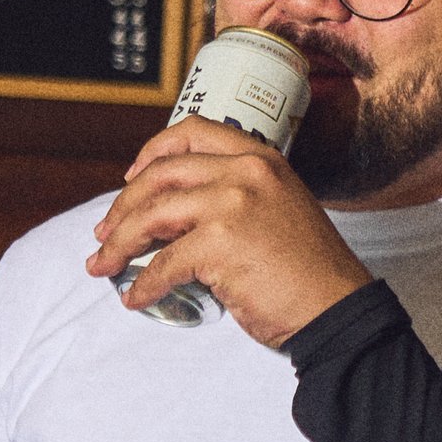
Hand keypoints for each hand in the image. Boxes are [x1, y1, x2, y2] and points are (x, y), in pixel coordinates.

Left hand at [86, 119, 373, 348]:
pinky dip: (143, 284)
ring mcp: (233, 204)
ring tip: (103, 265)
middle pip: (161, 175)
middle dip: (122, 206)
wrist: (338, 309)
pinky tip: (137, 297)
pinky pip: (163, 264)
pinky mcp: (221, 244)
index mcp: (261, 159)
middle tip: (105, 232)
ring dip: (119, 243)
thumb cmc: (309, 272)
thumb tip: (171, 216)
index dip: (152, 152)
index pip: (192, 132)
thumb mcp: (278, 209)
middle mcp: (246, 172)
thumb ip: (235, 198)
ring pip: (152, 216)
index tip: (132, 176)